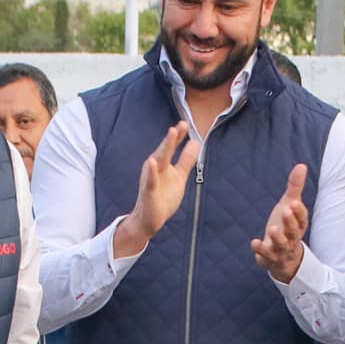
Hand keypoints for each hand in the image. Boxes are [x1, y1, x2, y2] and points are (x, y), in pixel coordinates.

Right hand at [113, 123, 193, 257]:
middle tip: (180, 125)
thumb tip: (196, 142)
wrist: (149, 220)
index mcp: (165, 165)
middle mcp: (157, 169)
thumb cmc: (164, 197)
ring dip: (164, 147)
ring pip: (158, 161)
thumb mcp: (179, 176)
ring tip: (171, 134)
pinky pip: (150, 181)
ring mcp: (152, 180)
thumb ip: (186, 159)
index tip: (185, 123)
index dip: (178, 136)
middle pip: (165, 151)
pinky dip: (151, 172)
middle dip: (172, 138)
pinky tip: (152, 162)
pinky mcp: (149, 193)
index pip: (172, 148)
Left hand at [250, 163, 309, 282]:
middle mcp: (292, 238)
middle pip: (294, 231)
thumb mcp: (290, 206)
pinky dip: (260, 250)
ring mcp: (281, 249)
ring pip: (282, 245)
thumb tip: (301, 165)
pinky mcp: (270, 257)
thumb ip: (295, 187)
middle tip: (286, 211)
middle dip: (290, 222)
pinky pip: (266, 255)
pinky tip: (254, 242)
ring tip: (272, 229)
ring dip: (278, 238)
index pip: (302, 219)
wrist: (283, 256)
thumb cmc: (286, 226)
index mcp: (299, 225)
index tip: (294, 203)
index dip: (299, 212)